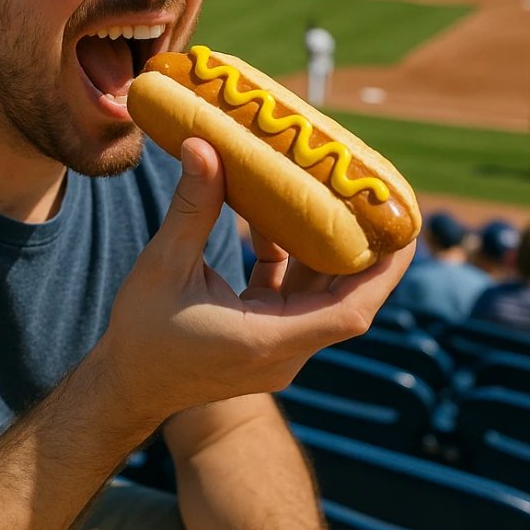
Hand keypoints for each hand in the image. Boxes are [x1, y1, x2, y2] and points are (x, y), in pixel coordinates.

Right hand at [103, 138, 415, 422]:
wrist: (127, 384)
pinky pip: (292, 296)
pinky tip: (273, 219)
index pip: (351, 312)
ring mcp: (276, 347)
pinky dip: (291, 259)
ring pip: (320, 295)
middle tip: (374, 199)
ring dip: (326, 251)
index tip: (402, 231)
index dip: (383, 273)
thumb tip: (204, 145)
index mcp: (268, 339)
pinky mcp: (264, 338)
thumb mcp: (163, 265)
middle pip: (345, 299)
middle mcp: (284, 349)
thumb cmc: (141, 333)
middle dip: (365, 252)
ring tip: (331, 199)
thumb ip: (192, 207)